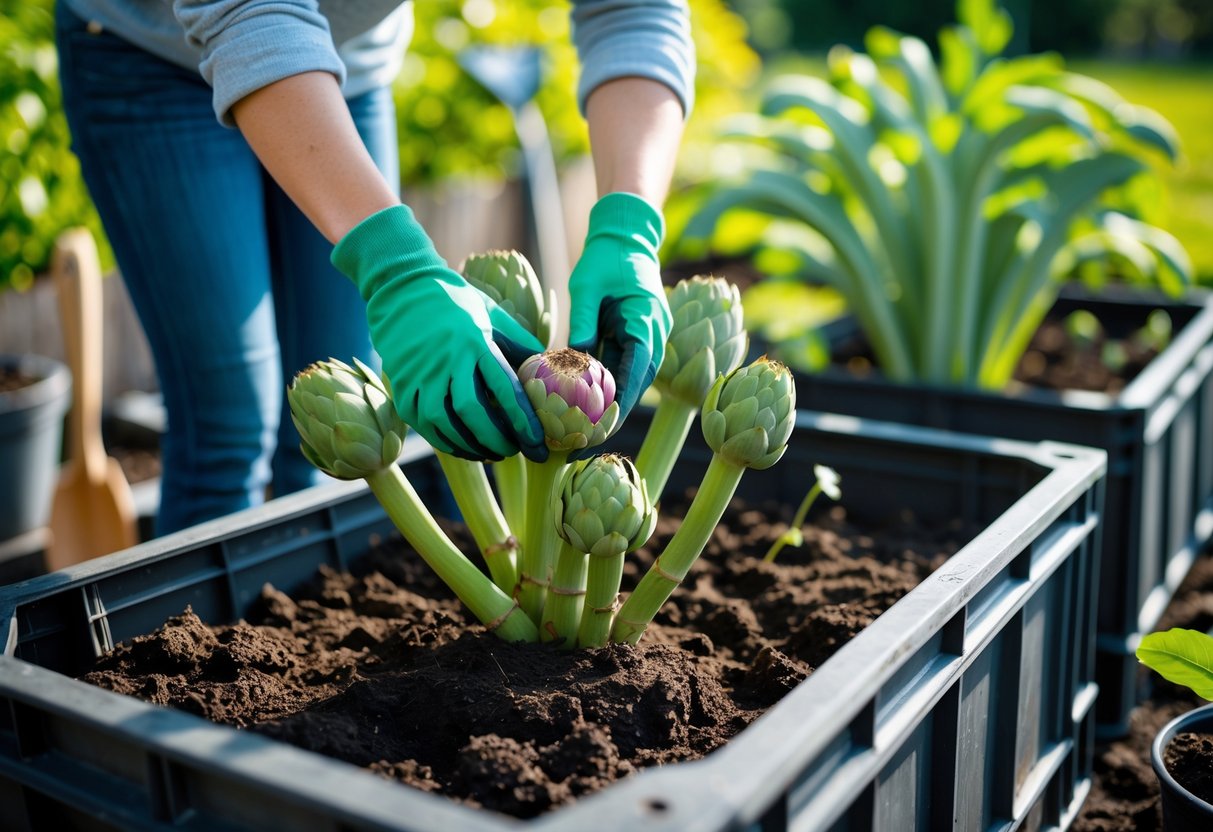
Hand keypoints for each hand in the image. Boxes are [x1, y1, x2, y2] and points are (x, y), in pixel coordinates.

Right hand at [332, 205, 546, 460]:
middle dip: (498, 439)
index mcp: (476, 341)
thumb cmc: (457, 301)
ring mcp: (421, 374)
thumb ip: (520, 343)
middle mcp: (447, 359)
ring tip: (492, 453)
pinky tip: (463, 447)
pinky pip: (423, 424)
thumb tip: (551, 369)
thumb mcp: (494, 314)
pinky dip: (444, 441)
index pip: (505, 389)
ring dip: (471, 446)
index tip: (538, 444)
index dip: (523, 422)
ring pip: (445, 423)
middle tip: (516, 452)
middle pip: (474, 412)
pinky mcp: (402, 385)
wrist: (403, 287)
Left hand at [567, 192, 671, 419]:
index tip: (604, 422)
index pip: (638, 366)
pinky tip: (588, 404)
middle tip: (589, 438)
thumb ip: (582, 322)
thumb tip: (572, 360)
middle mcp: (655, 331)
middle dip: (618, 410)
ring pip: (634, 377)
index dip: (622, 397)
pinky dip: (610, 384)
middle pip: (640, 380)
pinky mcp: (637, 335)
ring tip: (587, 429)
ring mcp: (649, 334)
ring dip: (615, 401)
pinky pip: (625, 365)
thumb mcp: (586, 287)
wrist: (626, 237)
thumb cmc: (605, 258)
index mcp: (646, 318)